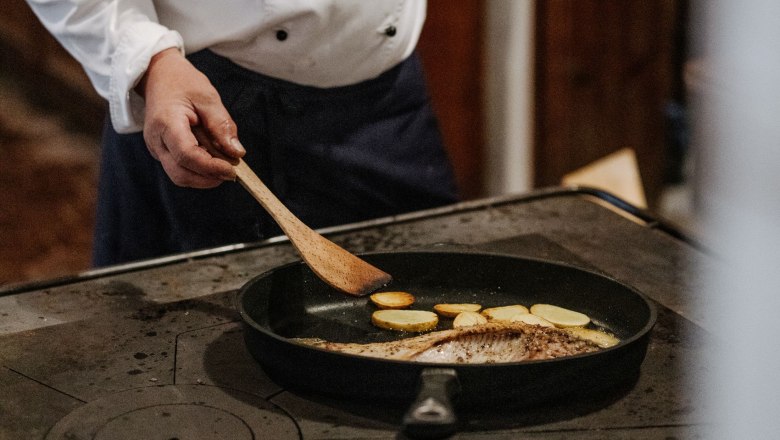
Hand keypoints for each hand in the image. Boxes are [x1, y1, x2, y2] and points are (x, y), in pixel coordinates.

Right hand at [136, 48, 245, 187]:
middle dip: (209, 178)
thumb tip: (237, 153)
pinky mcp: (162, 152)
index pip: (187, 155)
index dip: (211, 167)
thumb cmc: (182, 82)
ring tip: (222, 161)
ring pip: (180, 176)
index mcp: (166, 123)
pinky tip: (211, 157)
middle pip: (181, 174)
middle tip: (232, 170)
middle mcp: (156, 141)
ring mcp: (156, 148)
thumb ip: (222, 125)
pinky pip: (180, 169)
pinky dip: (199, 169)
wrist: (158, 76)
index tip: (232, 169)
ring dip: (205, 176)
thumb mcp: (208, 97)